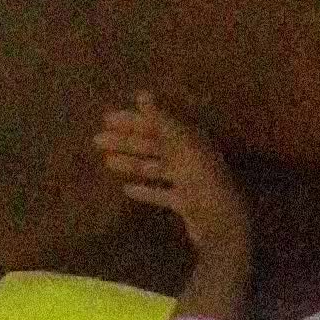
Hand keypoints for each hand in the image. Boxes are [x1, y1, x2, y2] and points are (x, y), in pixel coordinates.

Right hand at [92, 91, 251, 261]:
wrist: (222, 225)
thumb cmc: (204, 181)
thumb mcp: (183, 146)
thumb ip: (163, 120)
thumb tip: (141, 94)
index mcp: (192, 139)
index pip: (157, 124)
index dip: (132, 120)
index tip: (107, 119)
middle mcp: (190, 157)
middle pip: (154, 145)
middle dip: (126, 141)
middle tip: (97, 140)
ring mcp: (189, 182)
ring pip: (155, 168)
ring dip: (131, 164)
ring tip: (107, 162)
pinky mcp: (187, 204)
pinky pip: (162, 194)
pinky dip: (146, 190)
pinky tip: (128, 190)